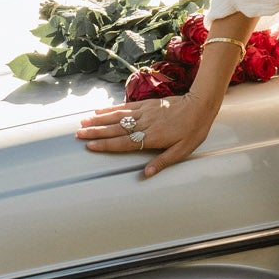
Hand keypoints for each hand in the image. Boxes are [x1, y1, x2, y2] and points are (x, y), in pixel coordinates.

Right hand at [76, 93, 212, 177]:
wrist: (200, 105)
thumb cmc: (193, 130)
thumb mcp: (182, 151)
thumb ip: (162, 162)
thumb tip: (146, 174)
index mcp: (152, 137)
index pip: (124, 142)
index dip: (106, 145)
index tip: (90, 145)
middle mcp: (145, 124)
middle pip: (116, 129)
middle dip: (95, 131)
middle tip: (78, 134)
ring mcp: (144, 112)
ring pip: (117, 116)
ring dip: (99, 119)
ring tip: (83, 122)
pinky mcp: (146, 104)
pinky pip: (125, 107)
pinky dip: (111, 109)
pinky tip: (100, 110)